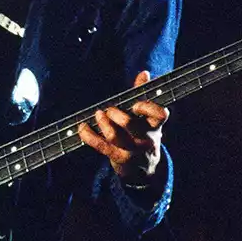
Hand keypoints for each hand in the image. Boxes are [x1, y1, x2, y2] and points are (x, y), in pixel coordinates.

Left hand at [77, 70, 167, 185]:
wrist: (144, 167)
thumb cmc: (143, 133)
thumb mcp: (148, 118)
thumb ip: (144, 95)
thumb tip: (144, 73)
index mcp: (155, 126)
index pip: (159, 115)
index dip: (147, 107)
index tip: (136, 104)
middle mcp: (145, 138)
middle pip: (130, 124)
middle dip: (116, 113)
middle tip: (109, 110)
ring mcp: (131, 150)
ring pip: (114, 136)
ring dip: (102, 123)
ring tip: (98, 115)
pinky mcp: (117, 157)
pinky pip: (99, 146)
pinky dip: (88, 135)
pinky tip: (82, 127)